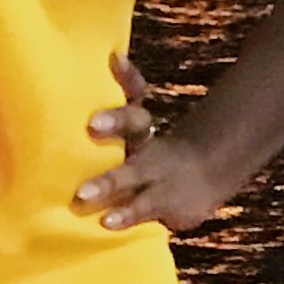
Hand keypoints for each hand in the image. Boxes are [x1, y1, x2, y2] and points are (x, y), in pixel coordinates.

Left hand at [75, 50, 234, 233]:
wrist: (203, 178)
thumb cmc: (149, 156)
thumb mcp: (132, 138)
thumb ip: (109, 124)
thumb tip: (80, 86)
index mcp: (140, 123)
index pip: (136, 91)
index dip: (128, 76)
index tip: (115, 60)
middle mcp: (150, 143)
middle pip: (137, 125)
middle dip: (116, 122)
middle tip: (92, 124)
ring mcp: (161, 174)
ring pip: (135, 174)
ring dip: (110, 182)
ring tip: (83, 194)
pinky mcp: (169, 205)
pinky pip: (143, 210)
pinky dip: (126, 216)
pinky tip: (106, 223)